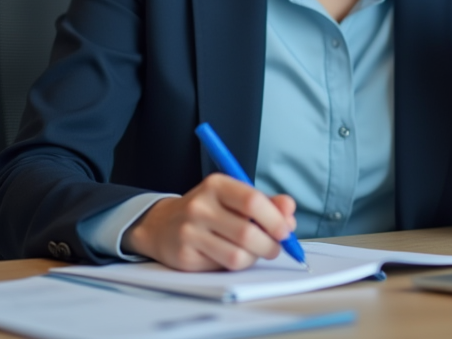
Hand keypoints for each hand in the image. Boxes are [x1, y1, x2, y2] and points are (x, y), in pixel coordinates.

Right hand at [124, 174, 296, 270]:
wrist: (162, 225)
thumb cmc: (208, 210)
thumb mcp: (234, 197)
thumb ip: (265, 202)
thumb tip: (290, 210)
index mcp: (216, 185)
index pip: (252, 201)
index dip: (275, 219)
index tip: (286, 230)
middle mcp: (200, 206)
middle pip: (248, 233)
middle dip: (270, 245)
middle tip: (275, 247)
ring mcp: (190, 232)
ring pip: (238, 255)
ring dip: (255, 257)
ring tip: (254, 251)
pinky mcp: (185, 256)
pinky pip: (224, 267)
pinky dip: (237, 264)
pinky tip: (232, 255)